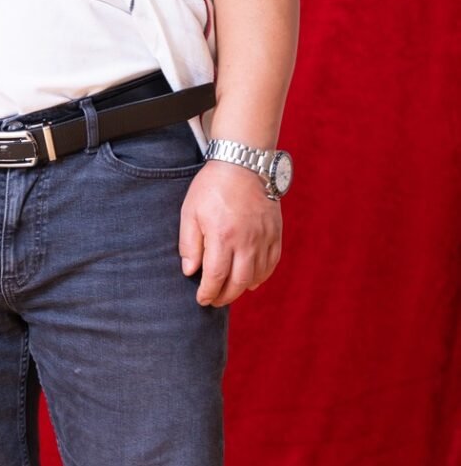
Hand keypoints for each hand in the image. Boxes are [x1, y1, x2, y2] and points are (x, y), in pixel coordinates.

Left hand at [179, 160, 282, 306]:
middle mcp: (246, 241)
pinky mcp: (275, 233)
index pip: (216, 277)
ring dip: (242, 289)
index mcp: (222, 237)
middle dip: (224, 296)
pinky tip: (250, 280)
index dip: (208, 292)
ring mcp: (264, 238)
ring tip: (229, 291)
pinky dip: (261, 276)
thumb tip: (190, 271)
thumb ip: (189, 244)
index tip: (201, 299)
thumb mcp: (190, 213)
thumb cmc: (212, 187)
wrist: (243, 164)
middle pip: (238, 282)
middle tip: (213, 301)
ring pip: (256, 275)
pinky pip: (272, 263)